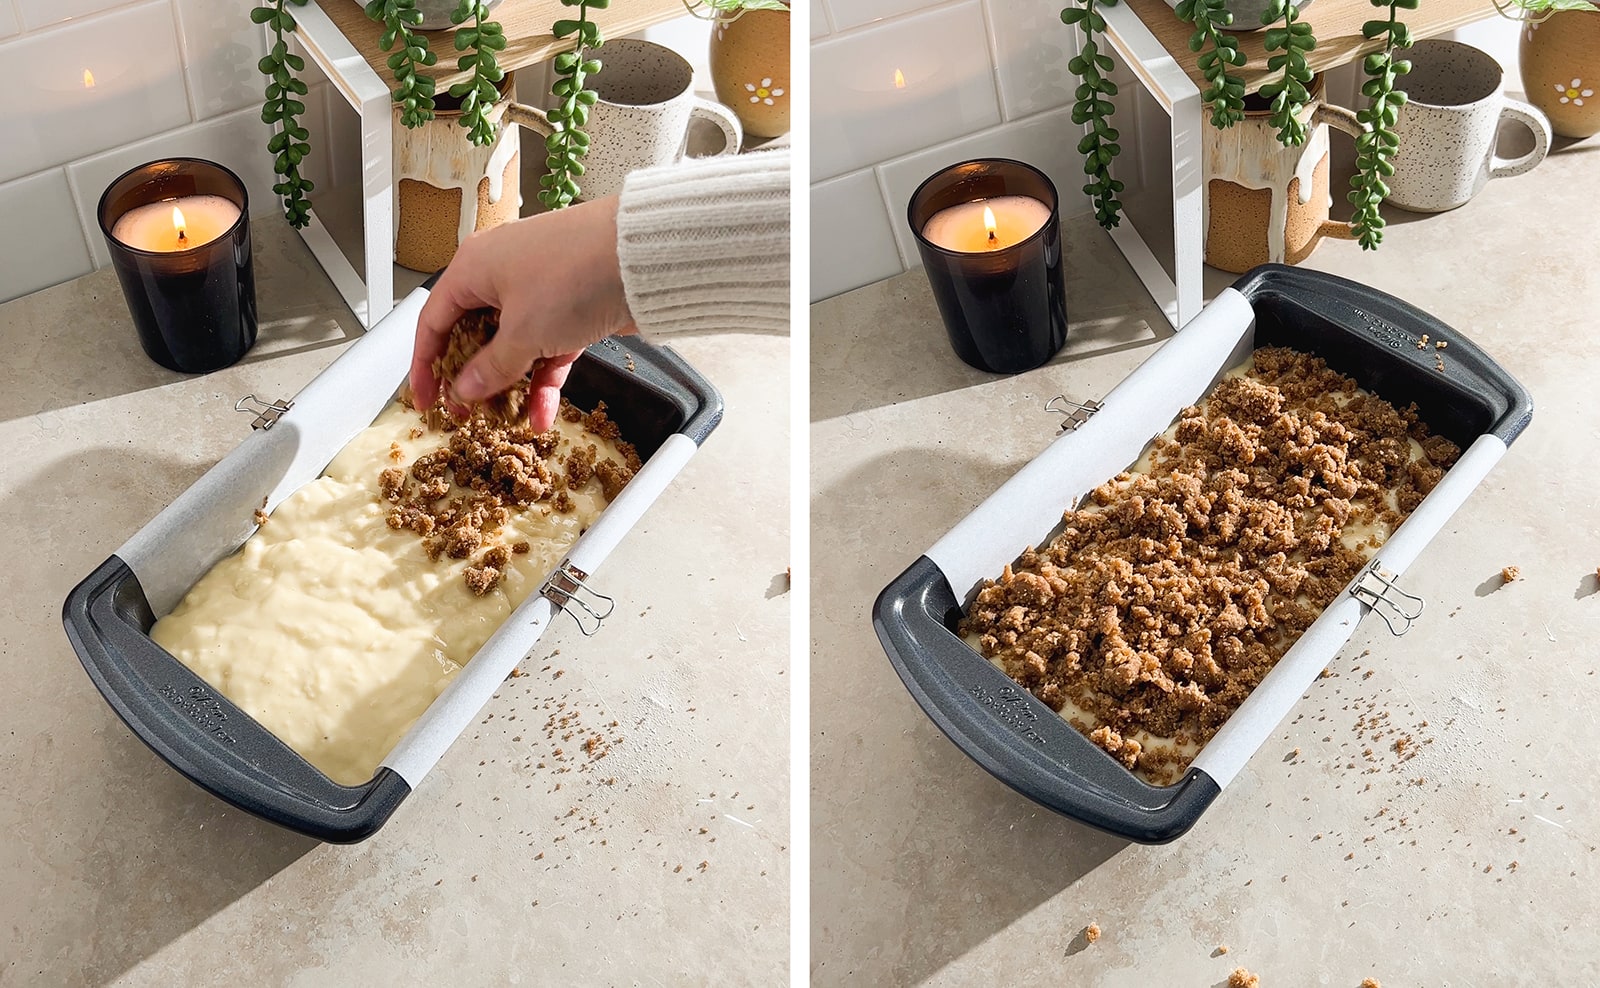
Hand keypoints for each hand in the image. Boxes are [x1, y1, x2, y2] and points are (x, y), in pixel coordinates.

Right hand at [409, 195, 637, 430]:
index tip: (426, 400)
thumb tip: (466, 388)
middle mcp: (501, 275)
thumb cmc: (575, 272)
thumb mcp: (524, 331)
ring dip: (511, 385)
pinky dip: (545, 380)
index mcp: (473, 268)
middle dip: (472, 379)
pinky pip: (547, 350)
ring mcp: (538, 292)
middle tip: (468, 415)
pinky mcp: (571, 309)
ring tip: (507, 420)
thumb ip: (492, 366)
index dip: (425, 365)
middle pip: (473, 336)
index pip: (434, 322)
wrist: (643, 258)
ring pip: (513, 347)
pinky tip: (543, 414)